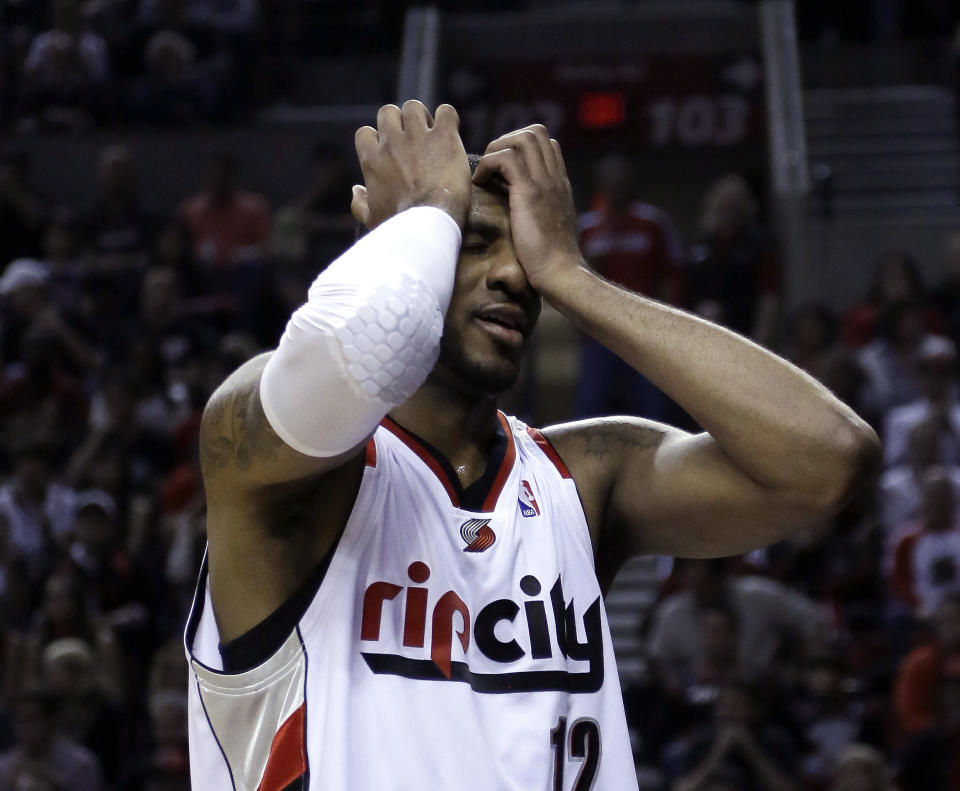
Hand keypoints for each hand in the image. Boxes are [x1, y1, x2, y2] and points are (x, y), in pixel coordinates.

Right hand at [352, 100, 471, 229]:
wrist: (429, 223)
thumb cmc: (399, 225)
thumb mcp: (372, 220)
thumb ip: (359, 204)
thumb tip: (356, 190)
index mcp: (372, 159)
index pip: (365, 132)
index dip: (377, 140)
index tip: (389, 153)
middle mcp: (392, 142)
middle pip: (387, 112)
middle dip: (399, 122)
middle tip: (413, 141)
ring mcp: (418, 136)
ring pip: (414, 107)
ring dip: (422, 117)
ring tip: (432, 134)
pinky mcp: (444, 137)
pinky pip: (446, 112)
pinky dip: (448, 118)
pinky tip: (450, 132)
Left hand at [473, 125, 580, 289]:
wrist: (560, 273)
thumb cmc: (551, 261)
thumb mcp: (549, 228)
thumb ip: (541, 212)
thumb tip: (522, 209)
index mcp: (560, 185)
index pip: (547, 144)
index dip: (521, 148)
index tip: (503, 170)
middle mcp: (555, 178)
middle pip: (536, 132)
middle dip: (507, 141)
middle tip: (491, 168)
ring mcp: (545, 182)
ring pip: (523, 138)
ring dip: (497, 150)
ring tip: (485, 174)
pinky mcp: (530, 192)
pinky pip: (505, 158)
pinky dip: (488, 165)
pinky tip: (480, 184)